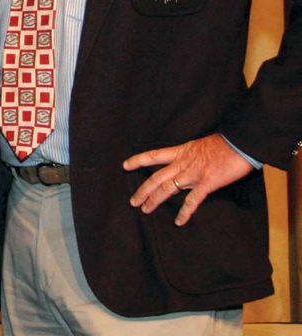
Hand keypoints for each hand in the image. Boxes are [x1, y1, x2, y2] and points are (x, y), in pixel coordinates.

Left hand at [123, 133, 253, 225]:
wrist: (240, 143)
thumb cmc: (224, 143)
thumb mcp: (200, 145)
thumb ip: (191, 155)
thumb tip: (188, 161)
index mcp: (181, 151)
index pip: (154, 155)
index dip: (138, 160)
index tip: (125, 165)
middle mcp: (183, 163)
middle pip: (156, 177)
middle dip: (143, 190)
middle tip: (133, 201)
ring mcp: (193, 174)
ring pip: (167, 189)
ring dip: (155, 200)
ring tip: (145, 210)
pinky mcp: (207, 183)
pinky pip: (192, 201)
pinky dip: (185, 212)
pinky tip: (178, 221)